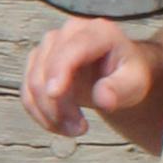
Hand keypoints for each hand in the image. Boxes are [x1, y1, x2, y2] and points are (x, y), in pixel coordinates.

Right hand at [23, 18, 162, 139]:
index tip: (54, 94)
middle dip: (57, 104)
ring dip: (48, 112)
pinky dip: (39, 112)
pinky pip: (27, 91)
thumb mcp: (135, 82)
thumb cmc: (129, 74)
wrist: (119, 73)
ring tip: (74, 130)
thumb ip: (121, 88)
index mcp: (97, 32)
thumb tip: (103, 99)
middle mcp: (69, 33)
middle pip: (46, 69)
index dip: (59, 70)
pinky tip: (58, 124)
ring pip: (33, 82)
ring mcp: (50, 46)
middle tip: (80, 129)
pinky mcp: (38, 61)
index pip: (71, 49)